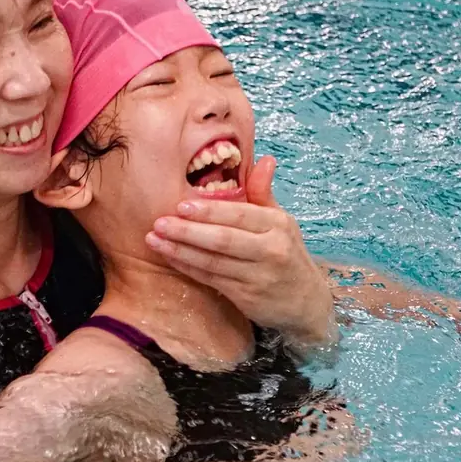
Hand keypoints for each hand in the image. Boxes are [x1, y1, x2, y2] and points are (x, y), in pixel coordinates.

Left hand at [146, 156, 336, 346]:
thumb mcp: (281, 221)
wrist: (307, 301)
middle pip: (223, 240)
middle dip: (188, 231)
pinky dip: (188, 268)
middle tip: (159, 222)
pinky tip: (169, 257)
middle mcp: (271, 250)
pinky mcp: (248, 298)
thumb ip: (264, 193)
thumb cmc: (286, 253)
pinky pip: (211, 279)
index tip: (181, 205)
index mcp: (278, 225)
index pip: (239, 215)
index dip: (209, 211)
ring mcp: (259, 277)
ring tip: (154, 239)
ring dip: (180, 250)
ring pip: (213, 262)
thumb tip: (264, 160)